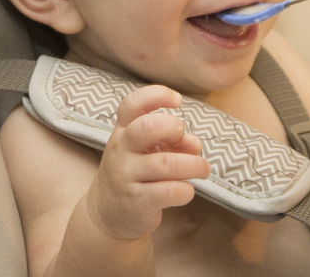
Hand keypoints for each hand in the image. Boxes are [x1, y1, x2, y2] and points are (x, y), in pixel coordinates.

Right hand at [85, 85, 210, 239]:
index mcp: (123, 131)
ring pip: (166, 164)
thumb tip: (194, 145)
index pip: (132, 104)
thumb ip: (171, 141)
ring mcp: (125, 176)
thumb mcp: (146, 151)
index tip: (177, 100)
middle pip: (147, 128)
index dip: (157, 95)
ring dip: (194, 165)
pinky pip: (169, 191)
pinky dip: (186, 190)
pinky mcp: (136, 202)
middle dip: (174, 128)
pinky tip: (186, 191)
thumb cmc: (134, 173)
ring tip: (202, 169)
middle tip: (184, 138)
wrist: (107, 214)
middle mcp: (121, 150)